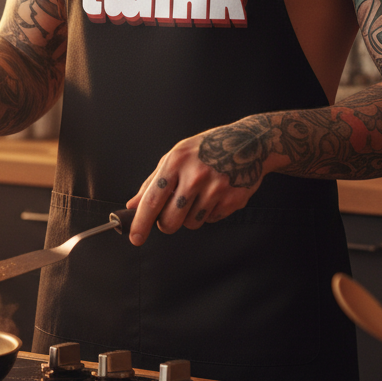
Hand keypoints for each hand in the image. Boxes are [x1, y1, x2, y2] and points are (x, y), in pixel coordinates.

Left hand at [125, 124, 268, 244]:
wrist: (248, 143)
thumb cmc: (207, 148)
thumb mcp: (176, 156)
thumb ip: (152, 182)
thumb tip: (133, 205)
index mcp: (176, 162)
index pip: (153, 200)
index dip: (140, 223)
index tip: (135, 237)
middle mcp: (195, 176)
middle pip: (171, 220)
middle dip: (166, 223)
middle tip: (171, 213)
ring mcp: (216, 189)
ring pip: (190, 224)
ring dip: (189, 217)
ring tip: (197, 196)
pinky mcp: (232, 200)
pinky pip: (210, 220)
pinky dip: (208, 213)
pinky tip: (213, 195)